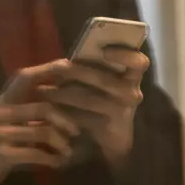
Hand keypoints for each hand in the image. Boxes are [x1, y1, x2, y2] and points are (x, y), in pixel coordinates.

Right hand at [0, 61, 81, 184]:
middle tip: (77, 130)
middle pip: (42, 108)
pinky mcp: (1, 154)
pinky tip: (58, 161)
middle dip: (64, 119)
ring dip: (59, 142)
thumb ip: (36, 98)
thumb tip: (69, 79)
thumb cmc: (3, 132)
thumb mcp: (17, 112)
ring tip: (69, 150)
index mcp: (6, 98)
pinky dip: (49, 158)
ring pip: (41, 132)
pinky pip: (33, 154)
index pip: (25, 77)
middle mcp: (1, 112)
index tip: (69, 66)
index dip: (48, 70)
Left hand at [43, 48, 149, 168]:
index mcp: (133, 75)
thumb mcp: (106, 79)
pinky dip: (66, 113)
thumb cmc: (106, 97)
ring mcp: (123, 110)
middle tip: (58, 68)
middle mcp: (132, 92)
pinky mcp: (109, 127)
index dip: (123, 54)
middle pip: (106, 80)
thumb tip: (67, 58)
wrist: (114, 134)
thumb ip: (96, 66)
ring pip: (90, 100)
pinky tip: (51, 110)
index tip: (103, 50)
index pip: (139, 62)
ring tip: (45, 91)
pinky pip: (84, 118)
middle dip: (79, 73)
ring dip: (64, 94)